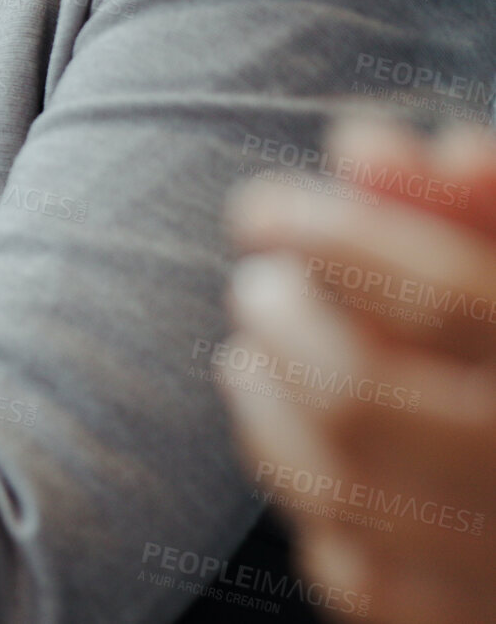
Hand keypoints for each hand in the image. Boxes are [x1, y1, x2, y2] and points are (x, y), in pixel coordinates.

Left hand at [221, 117, 495, 621]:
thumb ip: (473, 210)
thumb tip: (362, 146)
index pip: (449, 300)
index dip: (341, 239)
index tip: (262, 208)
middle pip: (365, 402)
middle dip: (287, 330)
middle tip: (257, 286)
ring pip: (340, 494)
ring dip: (268, 410)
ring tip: (250, 354)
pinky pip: (356, 576)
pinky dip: (309, 503)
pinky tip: (291, 447)